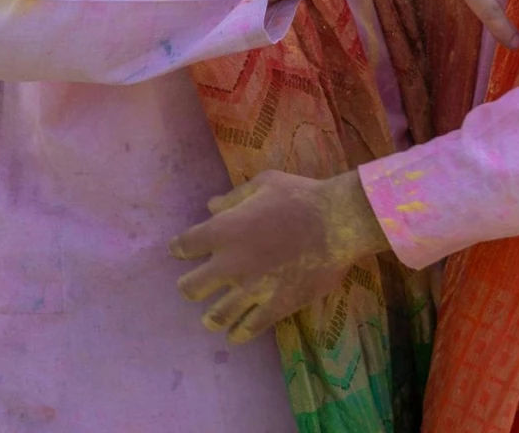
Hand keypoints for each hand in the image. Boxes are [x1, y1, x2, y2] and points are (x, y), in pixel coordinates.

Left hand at [171, 170, 389, 343]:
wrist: (338, 223)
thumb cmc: (301, 197)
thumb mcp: (265, 183)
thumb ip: (234, 197)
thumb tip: (210, 205)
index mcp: (224, 231)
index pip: (184, 246)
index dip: (180, 249)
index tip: (182, 251)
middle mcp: (230, 264)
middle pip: (190, 288)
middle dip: (189, 287)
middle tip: (195, 286)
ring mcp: (252, 289)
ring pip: (215, 316)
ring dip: (211, 317)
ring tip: (211, 318)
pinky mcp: (275, 307)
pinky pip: (249, 329)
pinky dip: (238, 334)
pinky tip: (235, 334)